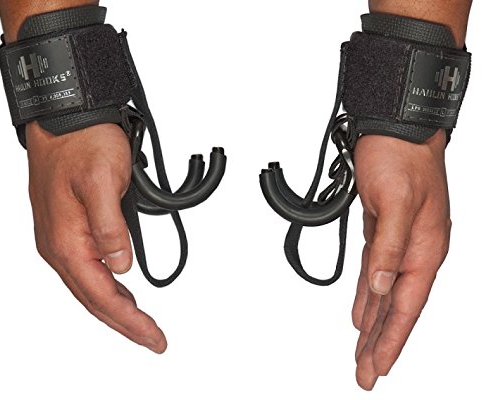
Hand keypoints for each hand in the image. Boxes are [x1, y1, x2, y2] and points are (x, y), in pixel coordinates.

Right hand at [26, 121, 166, 352]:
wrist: (65, 118)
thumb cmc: (81, 143)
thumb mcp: (103, 181)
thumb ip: (111, 228)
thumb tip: (121, 265)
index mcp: (66, 241)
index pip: (101, 295)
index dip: (130, 321)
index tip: (154, 337)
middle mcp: (59, 245)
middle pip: (94, 299)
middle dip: (126, 323)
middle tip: (153, 339)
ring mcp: (61, 238)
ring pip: (91, 287)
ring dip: (117, 308)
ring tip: (142, 323)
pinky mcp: (69, 228)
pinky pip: (88, 269)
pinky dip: (108, 286)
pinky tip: (122, 288)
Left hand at [352, 130, 449, 389]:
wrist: (393, 130)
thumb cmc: (401, 159)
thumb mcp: (396, 203)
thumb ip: (389, 249)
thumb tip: (382, 289)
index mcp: (425, 250)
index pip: (406, 307)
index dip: (392, 341)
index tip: (377, 368)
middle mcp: (415, 252)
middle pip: (395, 309)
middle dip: (379, 343)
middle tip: (364, 374)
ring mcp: (399, 243)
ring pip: (384, 294)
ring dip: (373, 324)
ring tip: (361, 351)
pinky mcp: (383, 232)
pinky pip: (374, 273)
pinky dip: (367, 295)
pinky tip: (362, 311)